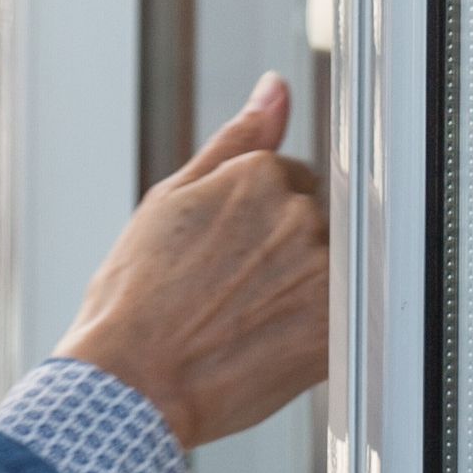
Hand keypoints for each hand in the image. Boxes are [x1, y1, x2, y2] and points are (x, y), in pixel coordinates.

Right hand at [56, 75, 330, 449]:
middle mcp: (298, 217)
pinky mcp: (333, 330)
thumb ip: (235, 141)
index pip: (289, 180)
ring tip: (243, 319)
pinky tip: (268, 343)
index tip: (227, 251)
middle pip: (314, 222)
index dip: (255, 218)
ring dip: (299, 287)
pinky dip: (314, 328)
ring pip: (329, 268)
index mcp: (259, 176)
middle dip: (281, 248)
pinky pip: (341, 317)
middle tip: (228, 288)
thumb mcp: (171, 200)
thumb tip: (275, 90)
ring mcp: (320, 274)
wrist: (131, 382)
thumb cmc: (136, 298)